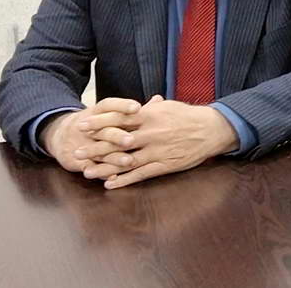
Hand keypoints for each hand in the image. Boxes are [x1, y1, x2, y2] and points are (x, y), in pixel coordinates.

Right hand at [41, 97, 144, 172]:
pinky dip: (100, 173)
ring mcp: (82, 145)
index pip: (109, 105)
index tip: (137, 107)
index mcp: (97, 113)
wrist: (62, 135)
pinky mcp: (77, 161)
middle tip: (131, 140)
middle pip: (104, 130)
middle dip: (117, 135)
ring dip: (113, 157)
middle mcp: (89, 128)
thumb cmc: (97, 123)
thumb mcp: (109, 113)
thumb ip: (134, 110)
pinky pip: (89, 167)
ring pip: (98, 151)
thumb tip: (159, 100)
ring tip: (128, 161)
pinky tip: (112, 178)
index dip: (122, 105)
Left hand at [86, 97, 239, 188]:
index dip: (99, 123)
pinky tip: (110, 184)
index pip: (119, 119)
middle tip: (77, 152)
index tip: (82, 126)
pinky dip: (124, 180)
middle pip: (118, 142)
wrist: (212, 130)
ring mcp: (157, 151)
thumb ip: (149, 108)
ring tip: (87, 172)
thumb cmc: (189, 116)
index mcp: (150, 116)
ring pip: (126, 161)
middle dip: (96, 148)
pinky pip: (141, 174)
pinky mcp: (165, 165)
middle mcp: (151, 134)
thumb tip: (133, 106)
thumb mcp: (168, 107)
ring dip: (105, 167)